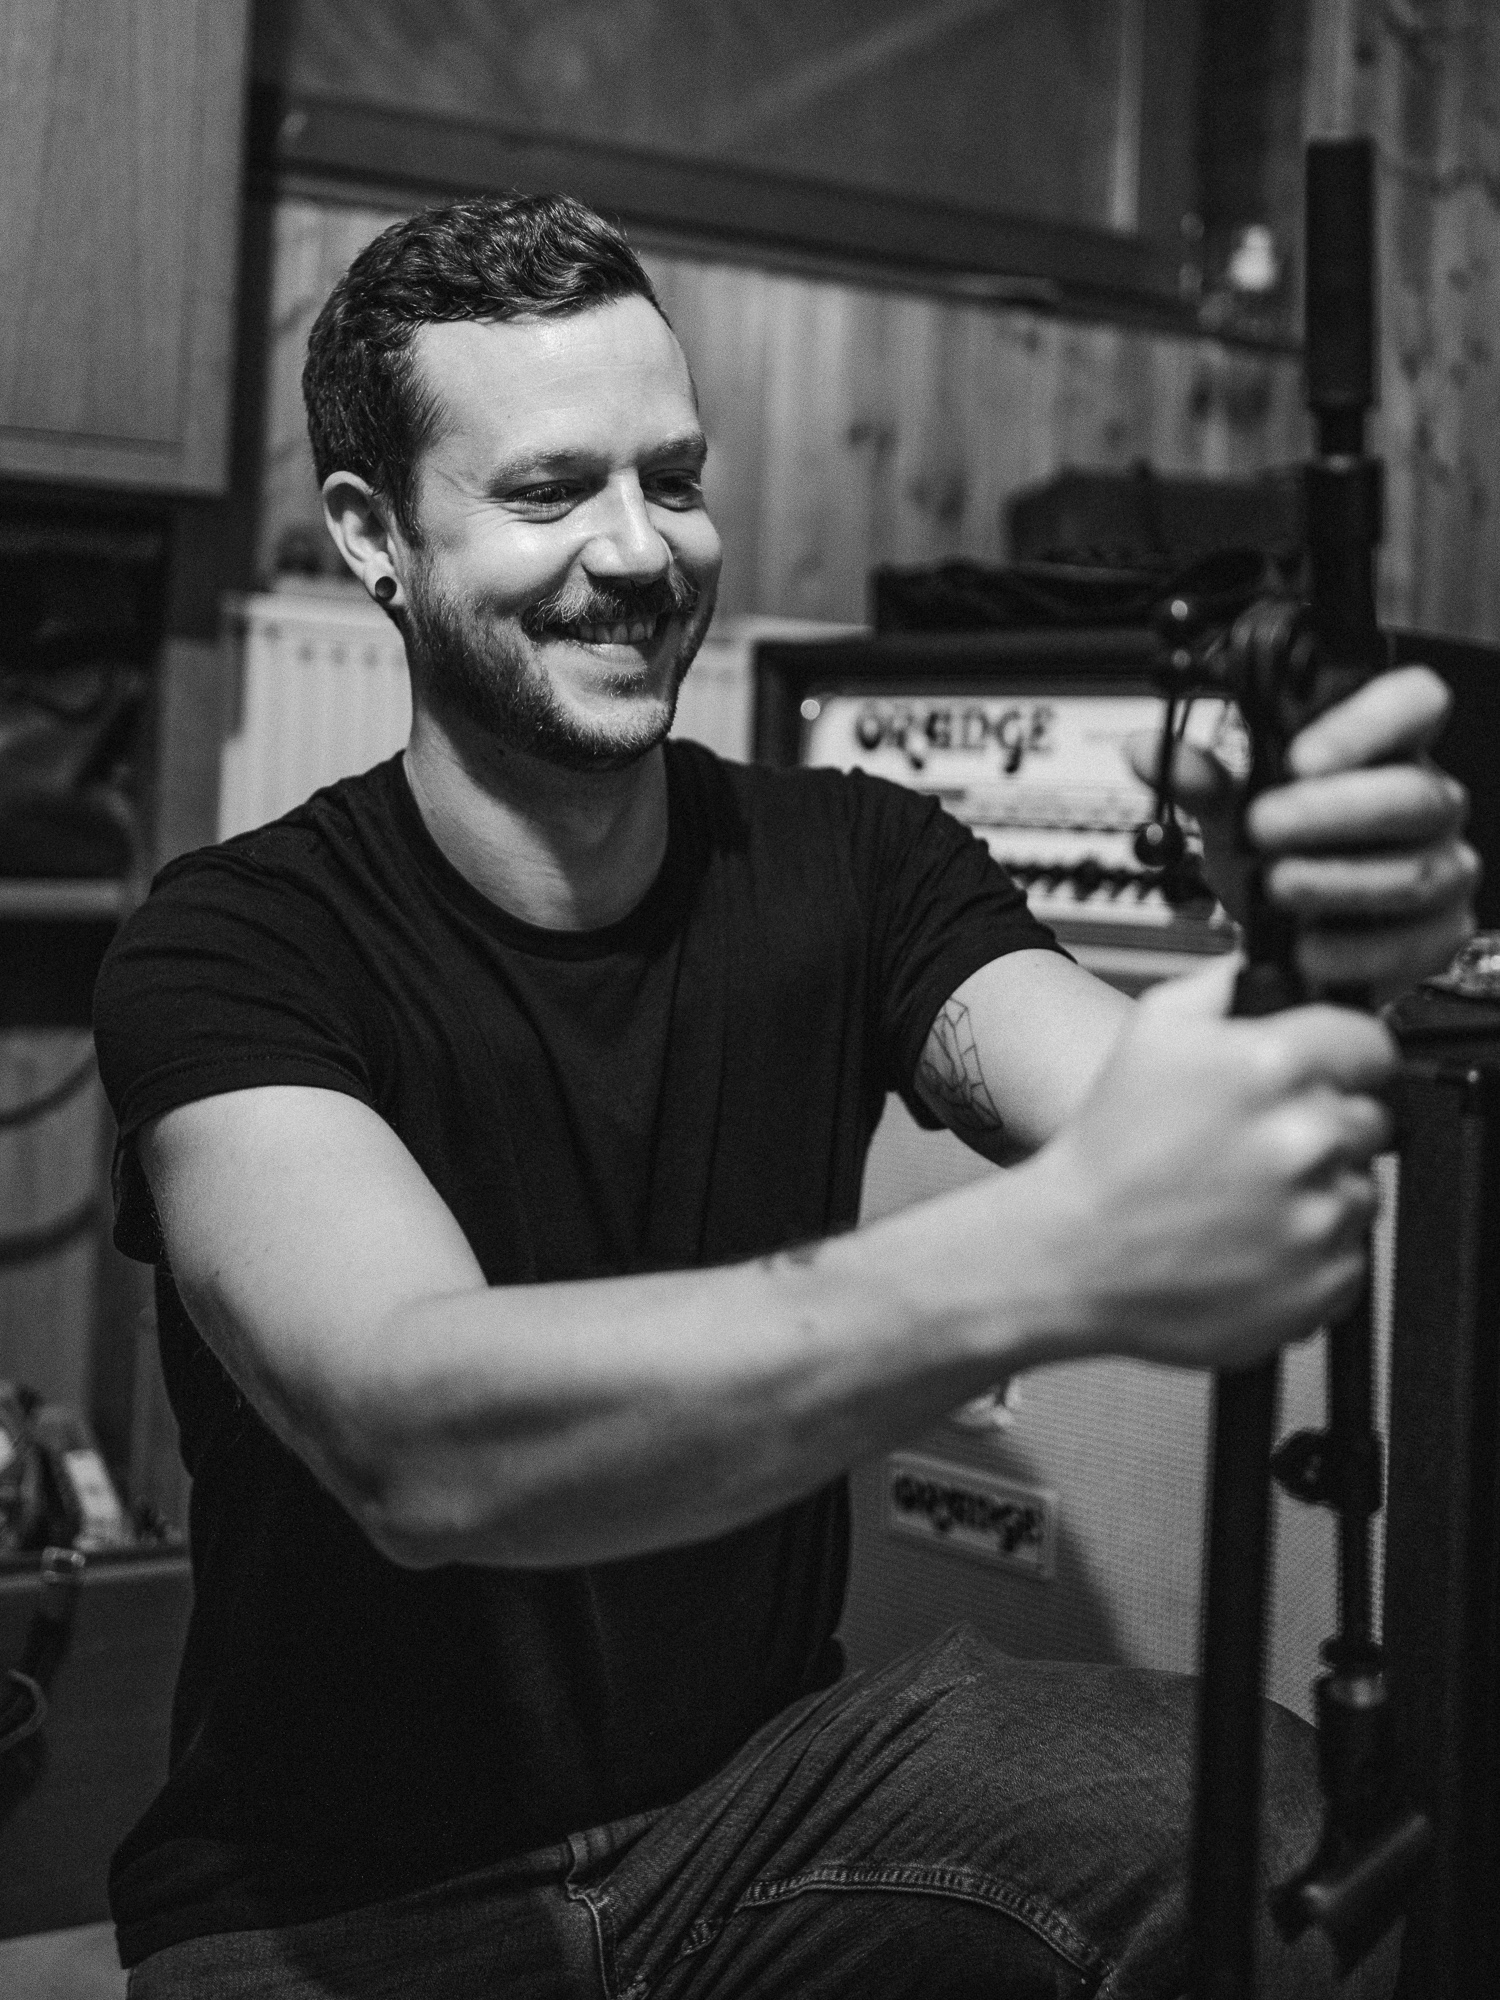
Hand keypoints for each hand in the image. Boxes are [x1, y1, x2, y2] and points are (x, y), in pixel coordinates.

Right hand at [1025, 958, 1395, 1370]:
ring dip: (1317, 1190)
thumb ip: (1225, 982)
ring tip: (1244, 1197)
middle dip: (1322, 1126)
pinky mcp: (1322, 1282)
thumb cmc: (1110, 1147)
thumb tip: (1269, 966)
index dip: (1344, 1061)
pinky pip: (1349, 1254)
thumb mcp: (1152, 1029)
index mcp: (1275, 1066)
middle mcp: (1307, 1139)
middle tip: (1258, 1145)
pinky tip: (1250, 1240)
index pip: (1373, 1048)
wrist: (1074, 1255)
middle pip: (1369, 1120)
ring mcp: (1318, 1217)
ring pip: (1359, 1188)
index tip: (1322, 1077)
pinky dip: (1310, 1250)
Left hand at [1128, 665, 1478, 998]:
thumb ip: (1197, 779)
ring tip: (1274, 886)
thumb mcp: (1229, 811)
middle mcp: (1427, 803)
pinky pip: (1411, 942)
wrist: (1285, 935)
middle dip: (1331, 813)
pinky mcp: (1437, 933)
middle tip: (1263, 826)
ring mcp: (1442, 868)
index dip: (1367, 723)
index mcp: (1387, 749)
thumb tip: (1148, 751)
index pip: (1415, 702)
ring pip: (1415, 872)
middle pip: (1414, 795)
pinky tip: (1306, 947)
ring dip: (1335, 881)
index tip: (1299, 756)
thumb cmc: (1276, 853)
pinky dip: (1351, 949)